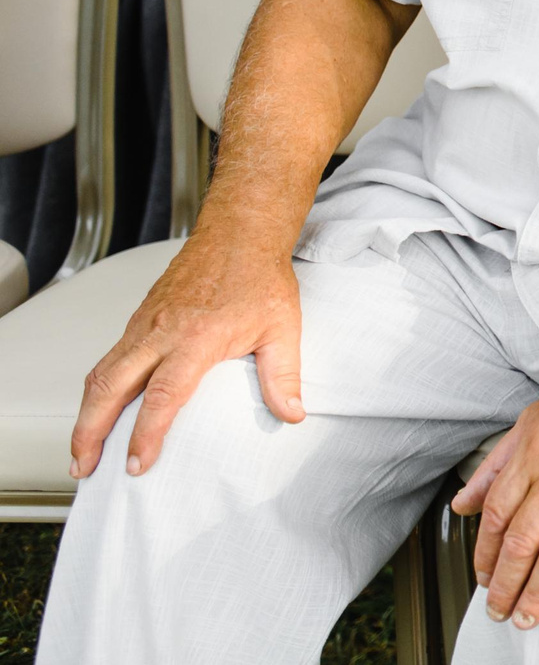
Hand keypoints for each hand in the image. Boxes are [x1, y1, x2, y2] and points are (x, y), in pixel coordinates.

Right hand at [68, 227, 304, 478]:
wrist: (239, 234)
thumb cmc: (260, 277)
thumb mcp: (283, 327)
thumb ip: (284, 375)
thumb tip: (292, 413)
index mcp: (196, 338)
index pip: (162, 395)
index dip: (145, 434)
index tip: (137, 464)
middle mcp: (160, 333)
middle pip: (110, 388)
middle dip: (90, 433)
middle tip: (84, 468)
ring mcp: (144, 325)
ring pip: (100, 375)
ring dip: (85, 416)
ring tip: (81, 452)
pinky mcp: (138, 320)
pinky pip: (108, 360)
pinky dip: (96, 391)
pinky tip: (97, 412)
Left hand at [451, 364, 538, 627]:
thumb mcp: (537, 418)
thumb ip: (498, 463)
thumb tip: (464, 503)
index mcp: (534, 452)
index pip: (497, 515)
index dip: (485, 554)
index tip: (484, 577)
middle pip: (522, 542)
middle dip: (506, 585)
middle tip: (500, 610)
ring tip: (529, 617)